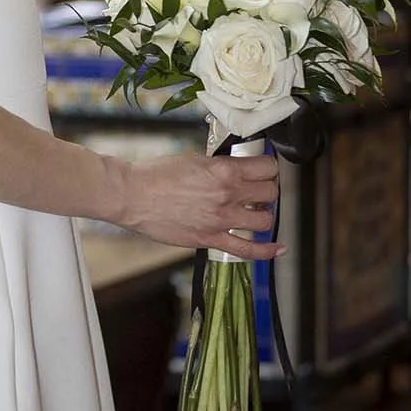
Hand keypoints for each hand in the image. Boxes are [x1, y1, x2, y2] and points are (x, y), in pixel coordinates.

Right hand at [112, 151, 281, 258]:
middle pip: (270, 192)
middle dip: (266, 188)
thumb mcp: (193, 158)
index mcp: (223, 170)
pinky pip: (248, 250)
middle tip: (257, 188)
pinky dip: (267, 251)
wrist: (133, 195)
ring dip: (263, 214)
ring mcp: (221, 219)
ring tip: (255, 210)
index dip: (267, 166)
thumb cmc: (155, 175)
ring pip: (265, 220)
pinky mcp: (211, 239)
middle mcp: (227, 194)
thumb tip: (233, 169)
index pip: (267, 166)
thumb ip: (218, 166)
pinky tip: (277, 248)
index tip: (263, 168)